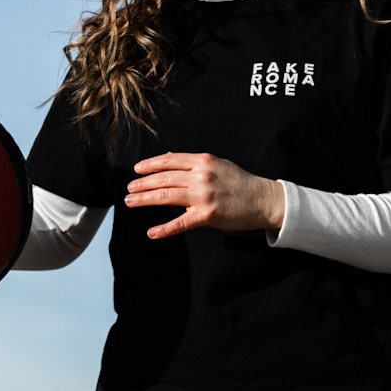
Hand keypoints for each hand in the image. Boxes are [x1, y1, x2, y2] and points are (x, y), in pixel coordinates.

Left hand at [125, 153, 285, 240]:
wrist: (262, 200)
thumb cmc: (239, 182)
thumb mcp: (217, 164)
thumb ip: (193, 162)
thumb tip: (167, 158)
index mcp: (203, 161)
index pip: (169, 160)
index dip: (150, 165)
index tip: (136, 170)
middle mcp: (201, 176)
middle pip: (164, 178)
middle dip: (142, 184)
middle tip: (128, 189)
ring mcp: (203, 196)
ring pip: (166, 196)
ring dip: (145, 200)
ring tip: (131, 202)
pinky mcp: (207, 216)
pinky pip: (180, 223)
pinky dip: (164, 229)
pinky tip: (152, 232)